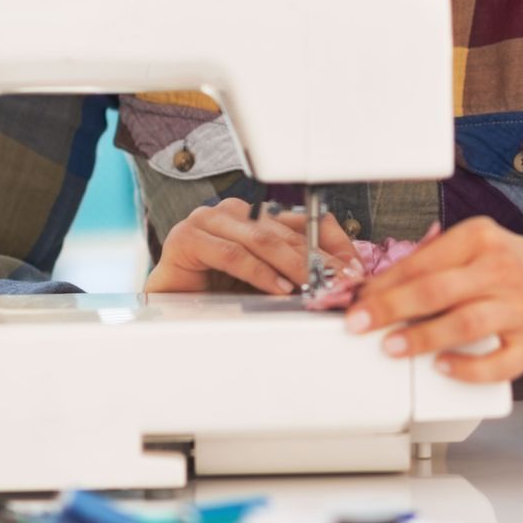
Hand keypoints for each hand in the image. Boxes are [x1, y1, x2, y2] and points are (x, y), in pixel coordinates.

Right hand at [145, 198, 356, 295]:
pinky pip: (232, 253)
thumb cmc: (215, 296)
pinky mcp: (186, 238)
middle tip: (342, 280)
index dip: (334, 243)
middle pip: (287, 232)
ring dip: (293, 265)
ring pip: (262, 239)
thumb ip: (297, 273)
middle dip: (319, 260)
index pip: (306, 221)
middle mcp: (234, 214)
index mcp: (257, 218)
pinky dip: (259, 272)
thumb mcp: (269, 283)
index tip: (355, 268)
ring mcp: (208, 221)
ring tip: (314, 286)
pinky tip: (278, 288)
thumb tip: (343, 280)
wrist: (167, 308)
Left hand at [345, 217, 522, 382]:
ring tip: (392, 346)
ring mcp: (519, 308)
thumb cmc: (513, 267)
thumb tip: (379, 284)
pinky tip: (442, 367)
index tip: (360, 300)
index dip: (386, 283)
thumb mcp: (476, 245)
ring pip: (464, 323)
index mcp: (481, 239)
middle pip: (437, 290)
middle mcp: (501, 270)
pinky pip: (498, 362)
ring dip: (423, 337)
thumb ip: (432, 259)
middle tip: (360, 323)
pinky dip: (467, 368)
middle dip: (392, 308)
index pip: (423, 262)